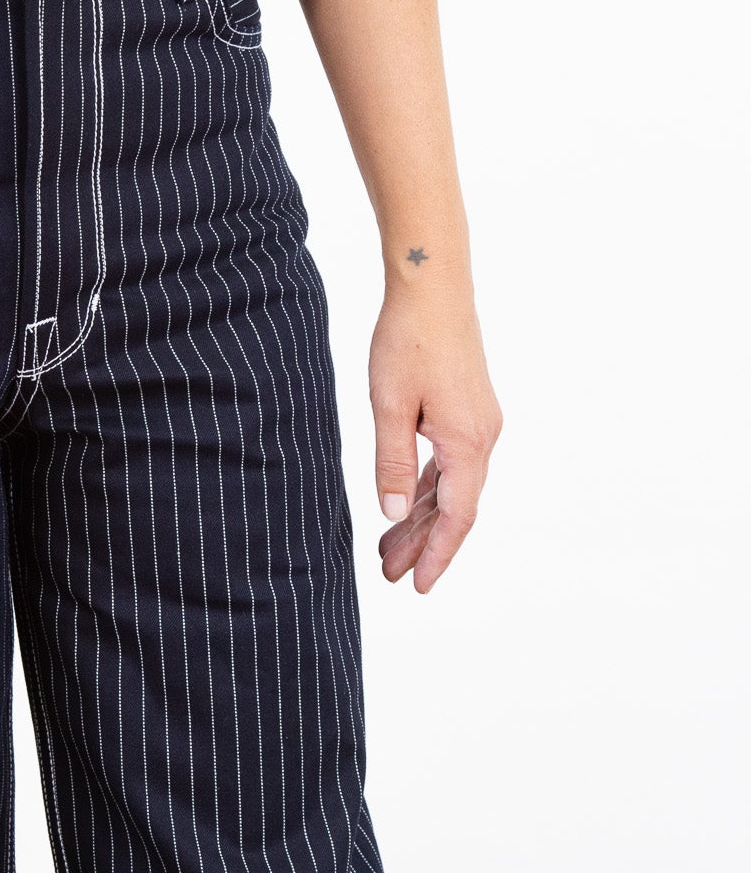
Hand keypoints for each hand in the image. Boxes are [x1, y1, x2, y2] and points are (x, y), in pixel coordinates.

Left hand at [369, 285, 501, 593]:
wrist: (434, 287)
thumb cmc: (409, 340)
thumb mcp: (389, 405)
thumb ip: (391, 461)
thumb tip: (392, 512)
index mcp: (467, 442)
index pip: (457, 516)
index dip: (438, 554)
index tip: (419, 585)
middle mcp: (483, 437)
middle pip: (455, 506)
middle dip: (424, 543)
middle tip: (391, 574)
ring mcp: (479, 423)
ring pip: (452, 486)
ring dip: (423, 517)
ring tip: (390, 548)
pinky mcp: (469, 409)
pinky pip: (451, 462)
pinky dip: (429, 487)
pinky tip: (407, 503)